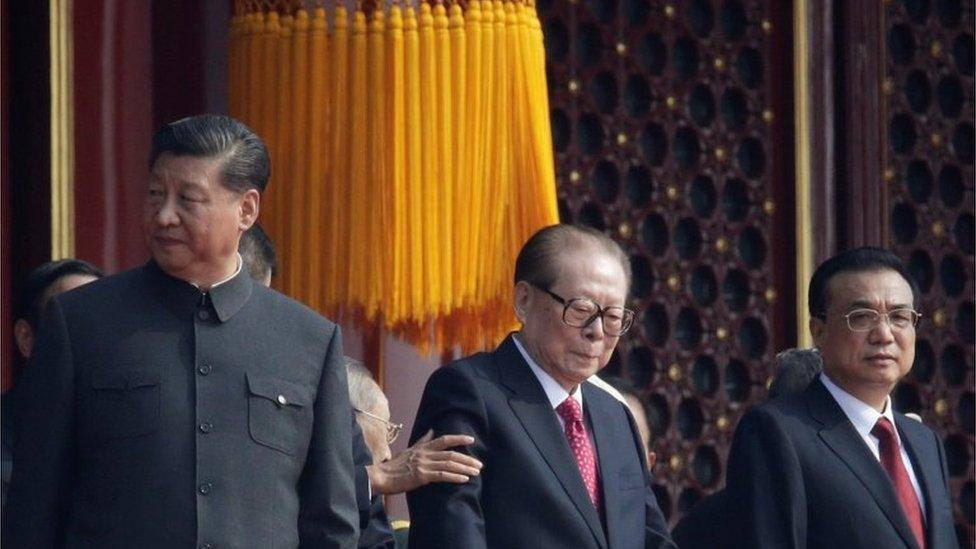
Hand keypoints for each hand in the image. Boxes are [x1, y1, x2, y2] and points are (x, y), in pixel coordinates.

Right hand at [367, 430, 482, 494]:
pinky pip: (442, 475)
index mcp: (423, 448)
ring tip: (476, 472)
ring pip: (449, 464)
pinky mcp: (421, 476)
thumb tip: (432, 430)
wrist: (381, 476)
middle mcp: (425, 454)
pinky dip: (455, 477)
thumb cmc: (395, 466)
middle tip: (479, 464)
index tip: (471, 440)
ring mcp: (423, 464)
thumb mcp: (409, 450)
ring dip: (465, 468)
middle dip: (467, 459)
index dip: (459, 439)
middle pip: (451, 454)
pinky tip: (464, 479)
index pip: (444, 440)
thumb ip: (423, 441)